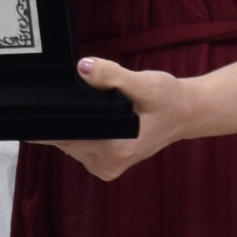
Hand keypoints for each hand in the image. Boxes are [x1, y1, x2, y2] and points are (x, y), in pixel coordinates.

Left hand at [42, 56, 199, 180]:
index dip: (56, 116)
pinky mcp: (104, 166)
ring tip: (91, 105)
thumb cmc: (168, 98)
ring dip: (73, 123)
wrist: (185, 113)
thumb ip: (111, 76)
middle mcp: (107, 165)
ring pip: (69, 143)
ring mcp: (105, 168)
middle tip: (81, 95)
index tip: (51, 98)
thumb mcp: (144, 83)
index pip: (66, 135)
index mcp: (115, 151)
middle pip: (65, 139)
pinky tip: (92, 117)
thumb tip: (82, 68)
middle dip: (66, 117)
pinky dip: (80, 131)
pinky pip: (78, 147)